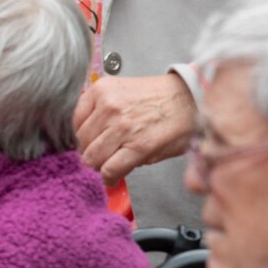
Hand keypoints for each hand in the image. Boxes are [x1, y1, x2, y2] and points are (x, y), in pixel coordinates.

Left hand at [73, 73, 198, 184]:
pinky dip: (110, 177)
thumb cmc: (161, 98)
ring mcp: (122, 127)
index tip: (91, 143)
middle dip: (91, 153)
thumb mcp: (123, 91)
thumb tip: (89, 137)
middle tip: (102, 157)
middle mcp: (109, 107)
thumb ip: (102, 110)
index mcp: (102, 90)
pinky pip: (110, 169)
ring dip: (100, 166)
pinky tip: (115, 176)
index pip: (76, 122)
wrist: (192, 100)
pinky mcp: (138, 147)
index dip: (83, 137)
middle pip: (83, 142)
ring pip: (93, 158)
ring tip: (110, 165)